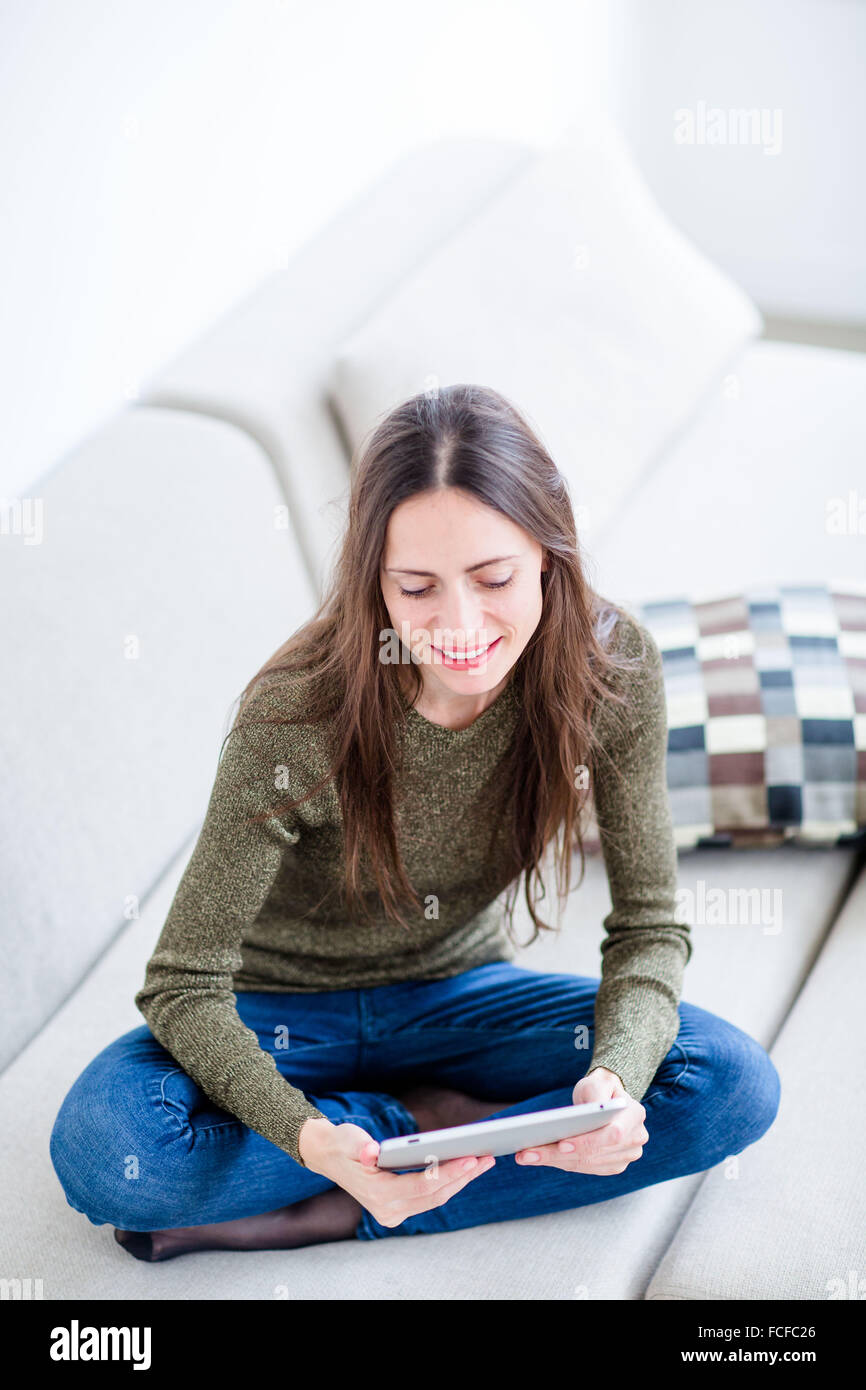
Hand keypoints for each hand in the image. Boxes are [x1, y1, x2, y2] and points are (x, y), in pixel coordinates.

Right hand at [298, 1117, 495, 1228]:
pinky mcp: (399, 1208)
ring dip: (460, 1181)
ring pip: (435, 1199)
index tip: (469, 1159)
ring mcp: (393, 1213)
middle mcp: (387, 1210)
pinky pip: (430, 1198)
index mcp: (376, 1194)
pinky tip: (465, 1169)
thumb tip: (370, 1151)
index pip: (420, 1185)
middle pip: (434, 1195)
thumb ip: (361, 1147)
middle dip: (462, 1176)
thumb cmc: (343, 1144)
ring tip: (483, 1162)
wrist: (330, 1156)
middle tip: (486, 1158)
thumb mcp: (350, 1140)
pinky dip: (449, 1183)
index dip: (446, 1173)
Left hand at [513, 1067, 647, 1175]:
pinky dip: (560, 1164)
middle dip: (558, 1154)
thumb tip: (588, 1113)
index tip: (561, 1144)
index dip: (588, 1142)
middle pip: (594, 1153)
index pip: (612, 1134)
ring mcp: (626, 1156)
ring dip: (554, 1161)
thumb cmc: (599, 1087)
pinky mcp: (613, 1166)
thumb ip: (596, 1093)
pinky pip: (585, 1169)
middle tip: (527, 1153)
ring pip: (587, 1164)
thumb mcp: (598, 1081)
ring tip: (526, 1156)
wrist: (606, 1098)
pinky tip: (539, 1158)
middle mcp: (636, 1139)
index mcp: (635, 1115)